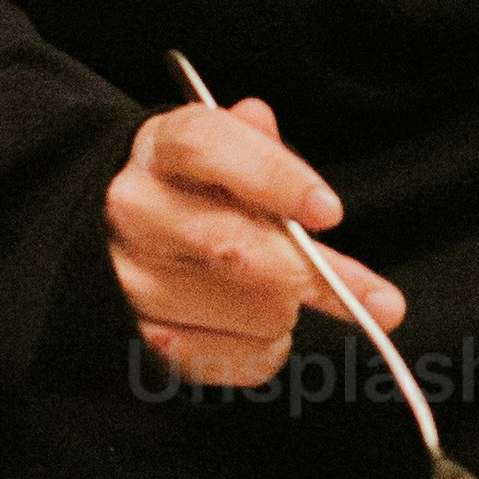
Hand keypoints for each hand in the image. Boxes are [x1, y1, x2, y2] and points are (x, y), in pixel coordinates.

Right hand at [105, 91, 401, 392]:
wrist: (112, 240)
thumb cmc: (193, 191)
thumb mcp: (221, 151)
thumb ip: (256, 144)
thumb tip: (260, 119)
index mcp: (158, 149)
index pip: (209, 149)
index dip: (275, 178)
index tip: (331, 212)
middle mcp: (134, 211)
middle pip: (238, 248)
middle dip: (310, 272)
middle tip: (366, 293)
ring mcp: (133, 282)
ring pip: (259, 311)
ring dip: (289, 310)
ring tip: (272, 291)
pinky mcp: (148, 343)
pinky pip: (247, 360)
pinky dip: (271, 350)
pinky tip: (253, 327)